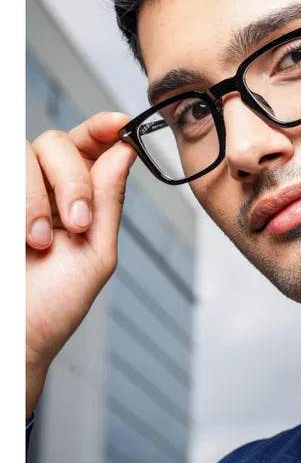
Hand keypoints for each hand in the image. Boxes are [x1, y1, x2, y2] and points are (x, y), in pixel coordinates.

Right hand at [26, 111, 137, 415]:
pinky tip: (19, 240)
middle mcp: (41, 188)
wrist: (14, 337)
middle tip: (77, 224)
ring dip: (35, 199)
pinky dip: (16, 204)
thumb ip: (108, 200)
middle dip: (72, 179)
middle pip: (55, 142)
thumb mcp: (95, 253)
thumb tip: (126, 149)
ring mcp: (11, 194)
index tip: (119, 124)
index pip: (87, 145)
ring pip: (22, 155)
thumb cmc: (54, 305)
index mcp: (75, 196)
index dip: (101, 128)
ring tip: (38, 243)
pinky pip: (2, 175)